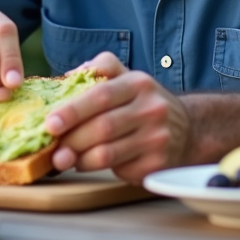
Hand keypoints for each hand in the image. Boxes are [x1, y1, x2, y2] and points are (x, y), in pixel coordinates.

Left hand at [45, 52, 191, 183]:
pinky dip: (97, 169)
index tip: (50, 123)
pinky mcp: (157, 164)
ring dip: (79, 159)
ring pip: (107, 154)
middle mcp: (151, 110)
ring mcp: (157, 139)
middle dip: (71, 140)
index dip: (73, 110)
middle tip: (51, 147)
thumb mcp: (127, 77)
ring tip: (64, 158)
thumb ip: (99, 69)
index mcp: (139, 84)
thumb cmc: (144, 103)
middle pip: (102, 128)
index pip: (101, 95)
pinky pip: (118, 170)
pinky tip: (89, 163)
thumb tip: (66, 78)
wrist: (189, 129)